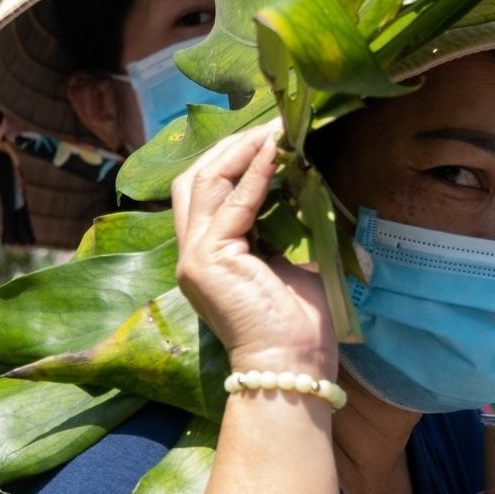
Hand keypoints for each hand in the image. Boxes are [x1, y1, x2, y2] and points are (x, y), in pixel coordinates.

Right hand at [172, 125, 336, 376]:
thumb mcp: (290, 261)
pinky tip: (276, 154)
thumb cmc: (298, 325)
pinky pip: (231, 201)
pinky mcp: (207, 259)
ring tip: (273, 130)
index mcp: (208, 256)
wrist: (292, 368)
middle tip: (268, 125)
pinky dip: (255, 173)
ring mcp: (194, 255)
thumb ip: (283, 224)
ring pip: (204, 181)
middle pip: (194, 179)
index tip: (269, 135)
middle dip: (229, 146)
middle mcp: (192, 253)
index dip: (233, 158)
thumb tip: (302, 181)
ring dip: (241, 151)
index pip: (206, 192)